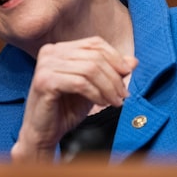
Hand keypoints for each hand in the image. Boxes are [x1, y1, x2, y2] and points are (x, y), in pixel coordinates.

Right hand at [10, 36, 137, 162]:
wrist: (43, 133)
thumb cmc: (65, 109)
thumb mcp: (93, 88)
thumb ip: (110, 72)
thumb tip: (133, 61)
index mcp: (59, 49)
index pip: (94, 43)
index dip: (115, 58)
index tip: (127, 75)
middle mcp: (50, 52)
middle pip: (94, 56)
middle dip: (114, 77)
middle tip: (123, 95)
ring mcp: (45, 66)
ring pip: (89, 69)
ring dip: (108, 87)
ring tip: (115, 102)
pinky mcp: (45, 81)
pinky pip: (80, 83)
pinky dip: (96, 94)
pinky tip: (101, 104)